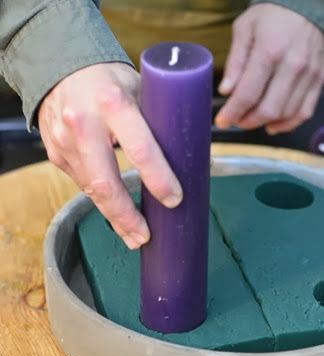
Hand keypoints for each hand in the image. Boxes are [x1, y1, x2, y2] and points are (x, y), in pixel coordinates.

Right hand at [39, 63, 181, 248]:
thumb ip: (158, 121)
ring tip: (133, 235)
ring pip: (92, 190)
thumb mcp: (139, 89)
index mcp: (113, 103)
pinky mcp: (56, 154)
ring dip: (114, 217)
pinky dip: (100, 199)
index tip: (175, 200)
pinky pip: (82, 183)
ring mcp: (65, 141)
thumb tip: (193, 158)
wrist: (59, 67)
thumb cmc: (109, 80)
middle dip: (127, 217)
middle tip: (144, 237)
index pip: (140, 148)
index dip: (159, 179)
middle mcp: (84, 124)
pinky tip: (114, 210)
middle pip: (106, 184)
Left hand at [216, 4, 323, 133]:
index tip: (221, 121)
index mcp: (270, 51)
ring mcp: (309, 74)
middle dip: (246, 121)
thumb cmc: (272, 17)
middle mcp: (293, 64)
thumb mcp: (244, 29)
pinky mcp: (319, 80)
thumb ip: (235, 61)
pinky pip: (303, 112)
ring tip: (250, 119)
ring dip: (263, 123)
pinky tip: (272, 125)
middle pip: (267, 109)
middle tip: (235, 120)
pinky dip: (286, 124)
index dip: (232, 112)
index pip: (248, 94)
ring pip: (285, 114)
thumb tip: (226, 90)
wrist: (306, 5)